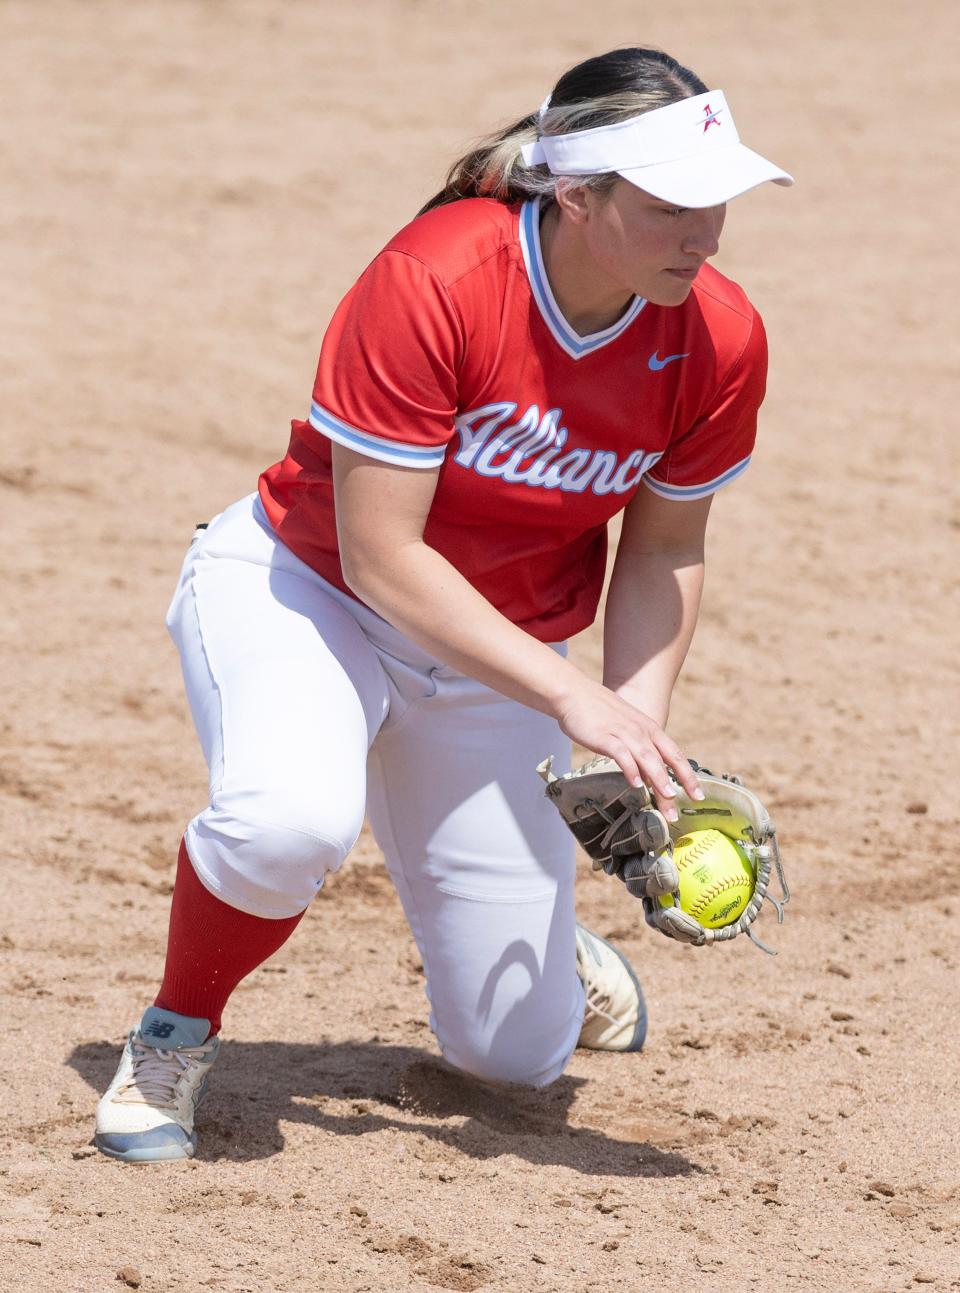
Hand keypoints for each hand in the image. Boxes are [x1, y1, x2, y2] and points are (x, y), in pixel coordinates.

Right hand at [554, 680, 702, 821]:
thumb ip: (638, 752)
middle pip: (665, 760)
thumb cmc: (599, 713)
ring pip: (647, 757)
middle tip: (680, 809)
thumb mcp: (626, 730)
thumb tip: (647, 778)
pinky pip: (621, 753)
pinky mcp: (605, 736)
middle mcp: (641, 731)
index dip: (688, 776)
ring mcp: (624, 732)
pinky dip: (630, 768)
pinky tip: (634, 784)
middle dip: (677, 784)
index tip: (698, 796)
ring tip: (667, 797)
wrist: (575, 693)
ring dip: (658, 778)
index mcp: (649, 729)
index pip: (675, 755)